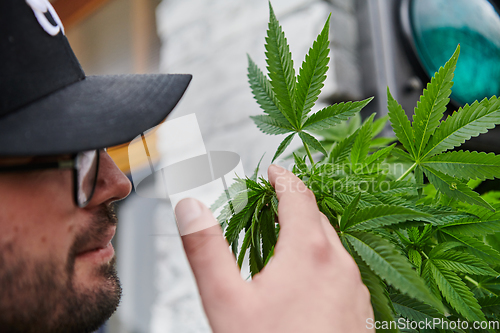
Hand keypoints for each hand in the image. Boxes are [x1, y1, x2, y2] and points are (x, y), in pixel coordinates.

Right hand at [175, 164, 373, 331]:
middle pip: (318, 217)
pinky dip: (322, 261)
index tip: (273, 171)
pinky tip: (307, 282)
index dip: (284, 178)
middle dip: (295, 203)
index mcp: (310, 252)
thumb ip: (206, 249)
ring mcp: (354, 290)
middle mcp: (340, 265)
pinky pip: (342, 272)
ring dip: (309, 233)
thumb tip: (190, 208)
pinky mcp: (360, 312)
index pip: (299, 196)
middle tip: (273, 203)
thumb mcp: (226, 301)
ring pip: (333, 245)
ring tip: (285, 240)